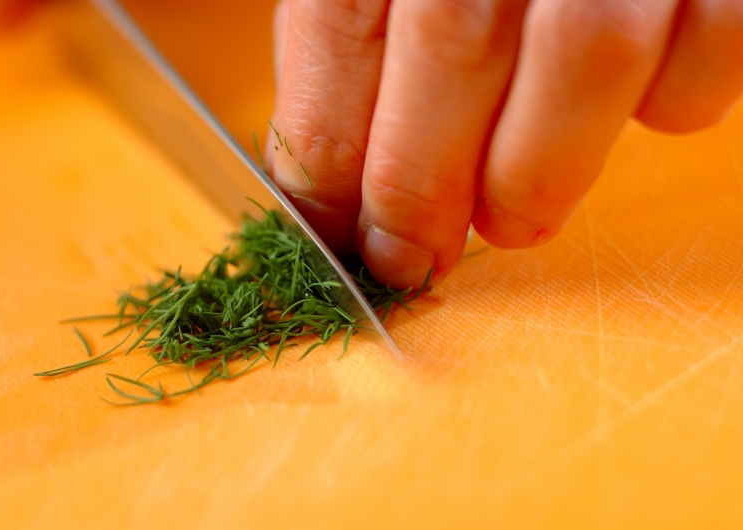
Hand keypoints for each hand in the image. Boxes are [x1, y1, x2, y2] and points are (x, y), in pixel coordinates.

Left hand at [267, 0, 742, 288]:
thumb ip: (361, 42)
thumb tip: (327, 172)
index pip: (342, 26)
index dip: (329, 152)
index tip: (333, 233)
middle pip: (452, 43)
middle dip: (417, 191)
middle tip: (408, 258)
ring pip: (585, 53)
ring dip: (532, 180)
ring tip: (509, 222)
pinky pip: (703, 51)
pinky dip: (666, 108)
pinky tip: (626, 114)